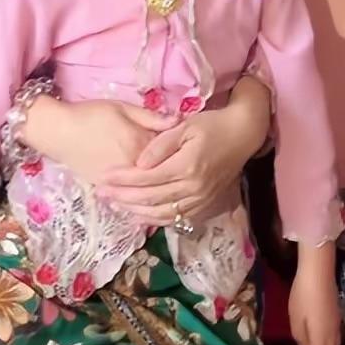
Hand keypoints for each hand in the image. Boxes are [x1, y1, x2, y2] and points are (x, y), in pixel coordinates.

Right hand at [23, 97, 176, 184]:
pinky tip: (155, 199)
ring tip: (176, 189)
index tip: (188, 147)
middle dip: (175, 174)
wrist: (59, 132)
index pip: (169, 152)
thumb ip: (151, 117)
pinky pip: (132, 199)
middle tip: (185, 171)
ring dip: (164, 191)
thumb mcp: (121, 107)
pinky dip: (145, 200)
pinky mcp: (108, 189)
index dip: (179, 150)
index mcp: (139, 144)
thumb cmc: (90, 115)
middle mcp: (133, 167)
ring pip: (149, 192)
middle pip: (162, 175)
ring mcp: (120, 182)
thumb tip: (179, 121)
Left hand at [99, 104, 260, 223]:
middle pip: (152, 198)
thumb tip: (139, 162)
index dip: (124, 179)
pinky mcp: (205, 204)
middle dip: (124, 197)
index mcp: (187, 166)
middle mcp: (193, 187)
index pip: (147, 178)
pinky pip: (178, 218)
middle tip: (101, 194)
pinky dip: (157, 219)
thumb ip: (160, 144)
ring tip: (116, 205)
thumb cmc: (211, 125)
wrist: (243, 135)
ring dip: (137, 212)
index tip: (104, 177)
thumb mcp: (184, 127)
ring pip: (163, 213)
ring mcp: (201, 199)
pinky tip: (141, 216)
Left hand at [290, 244, 340, 344]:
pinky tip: (318, 335)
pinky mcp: (337, 315)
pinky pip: (335, 337)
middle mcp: (332, 333)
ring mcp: (336, 324)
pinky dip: (328, 342)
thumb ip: (299, 334)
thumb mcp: (295, 316)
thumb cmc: (303, 295)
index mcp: (321, 336)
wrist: (318, 274)